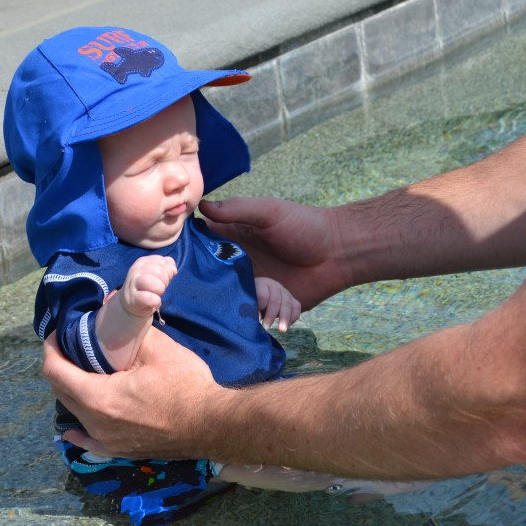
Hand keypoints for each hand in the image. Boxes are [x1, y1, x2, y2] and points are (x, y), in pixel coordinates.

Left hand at [42, 328, 218, 459]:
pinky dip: (78, 431)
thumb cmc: (186, 385)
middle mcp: (96, 424)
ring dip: (71, 390)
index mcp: (99, 398)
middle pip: (61, 392)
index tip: (57, 334)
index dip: (51, 349)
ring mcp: (108, 441)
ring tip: (80, 371)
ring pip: (75, 413)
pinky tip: (72, 429)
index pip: (56, 372)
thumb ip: (130, 329)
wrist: (212, 424)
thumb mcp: (157, 348)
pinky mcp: (121, 450)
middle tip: (70, 346)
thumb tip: (112, 307)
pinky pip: (89, 441)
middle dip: (60, 366)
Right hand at [119, 255, 176, 318]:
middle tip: (161, 288)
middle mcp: (136, 271)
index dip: (168, 271)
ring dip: (160, 289)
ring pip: (151, 282)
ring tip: (158, 294)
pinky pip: (149, 298)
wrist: (131, 302)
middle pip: (159, 271)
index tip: (163, 278)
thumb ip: (166, 267)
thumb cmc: (147, 286)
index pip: (162, 261)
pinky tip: (155, 302)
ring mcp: (133, 285)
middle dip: (165, 281)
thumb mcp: (156, 274)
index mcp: (142, 262)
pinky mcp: (133, 299)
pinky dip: (156, 301)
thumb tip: (173, 269)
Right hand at [200, 197, 350, 308]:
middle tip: (235, 289)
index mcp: (232, 241)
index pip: (201, 249)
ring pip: (238, 306)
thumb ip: (237, 209)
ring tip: (275, 295)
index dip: (191, 256)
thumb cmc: (304, 226)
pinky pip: (264, 319)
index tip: (186, 264)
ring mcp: (254, 289)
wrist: (339, 251)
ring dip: (255, 306)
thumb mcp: (269, 211)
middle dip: (218, 291)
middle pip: (213, 284)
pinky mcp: (272, 307)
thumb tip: (201, 205)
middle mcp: (238, 267)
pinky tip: (290, 304)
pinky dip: (277, 316)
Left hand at [255, 277, 301, 331]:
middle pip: (276, 300)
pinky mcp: (292, 299)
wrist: (259, 294)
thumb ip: (250, 308)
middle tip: (266, 327)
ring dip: (285, 318)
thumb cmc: (250, 300)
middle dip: (271, 315)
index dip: (260, 308)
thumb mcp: (247, 302)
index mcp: (261, 284)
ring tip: (281, 330)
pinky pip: (297, 307)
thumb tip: (259, 317)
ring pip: (288, 303)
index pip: (263, 295)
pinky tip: (287, 325)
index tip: (256, 319)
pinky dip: (293, 316)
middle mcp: (274, 286)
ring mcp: (284, 292)